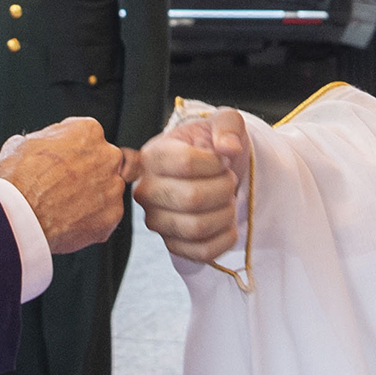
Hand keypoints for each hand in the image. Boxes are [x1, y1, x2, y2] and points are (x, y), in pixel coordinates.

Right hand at [0, 117, 125, 253]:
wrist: (18, 216)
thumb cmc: (17, 180)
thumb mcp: (21, 144)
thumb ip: (44, 141)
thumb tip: (41, 146)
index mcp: (88, 131)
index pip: (86, 138)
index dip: (70, 153)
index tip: (60, 165)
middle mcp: (108, 155)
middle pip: (102, 163)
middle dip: (87, 174)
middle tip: (63, 188)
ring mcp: (113, 186)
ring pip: (106, 191)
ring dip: (91, 198)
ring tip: (63, 208)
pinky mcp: (113, 214)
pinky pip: (105, 216)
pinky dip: (91, 221)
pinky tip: (69, 222)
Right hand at [133, 108, 248, 262]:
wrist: (212, 171)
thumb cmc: (212, 145)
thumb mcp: (222, 122)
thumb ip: (227, 125)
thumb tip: (229, 147)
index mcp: (153, 155)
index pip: (185, 163)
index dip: (215, 163)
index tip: (222, 159)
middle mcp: (146, 190)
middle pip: (192, 198)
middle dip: (224, 188)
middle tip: (228, 180)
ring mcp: (156, 220)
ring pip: (197, 227)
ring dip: (225, 213)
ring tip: (227, 200)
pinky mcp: (172, 244)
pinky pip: (202, 252)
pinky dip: (225, 238)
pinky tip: (227, 222)